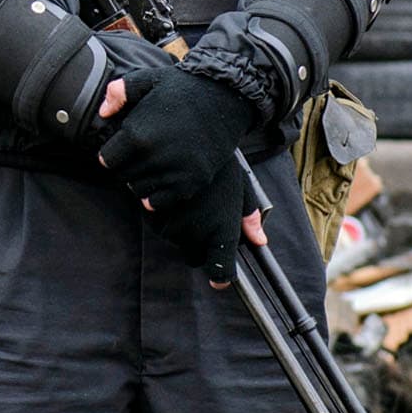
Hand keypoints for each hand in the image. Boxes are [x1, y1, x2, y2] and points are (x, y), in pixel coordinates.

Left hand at [96, 64, 257, 208]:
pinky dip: (158, 195)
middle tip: (137, 157)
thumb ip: (118, 92)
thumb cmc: (183, 87)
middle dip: (126, 168)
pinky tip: (162, 178)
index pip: (107, 160)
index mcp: (137, 134)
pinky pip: (161, 202)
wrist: (226, 97)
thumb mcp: (147, 80)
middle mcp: (154, 157)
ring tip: (150, 166)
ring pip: (139, 191)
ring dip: (141, 181)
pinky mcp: (193, 181)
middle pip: (122, 177)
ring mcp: (174, 171)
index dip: (111, 154)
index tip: (120, 149)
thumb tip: (103, 113)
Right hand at [139, 163, 267, 287]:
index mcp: (222, 231)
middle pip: (193, 256)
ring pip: (174, 239)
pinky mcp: (151, 215)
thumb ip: (249, 216)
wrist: (187, 134)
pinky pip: (158, 224)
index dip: (220, 276)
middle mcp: (197, 235)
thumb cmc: (220, 164)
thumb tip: (260, 240)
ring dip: (179, 227)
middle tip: (202, 216)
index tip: (220, 278)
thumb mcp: (241, 188)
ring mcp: (172, 227)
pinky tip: (172, 194)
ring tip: (188, 198)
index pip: (220, 271)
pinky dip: (163, 214)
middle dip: (197, 244)